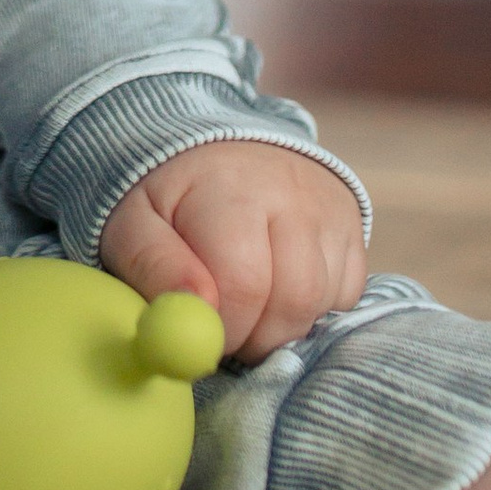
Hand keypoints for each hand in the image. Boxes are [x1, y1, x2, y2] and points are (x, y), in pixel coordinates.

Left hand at [100, 141, 367, 362]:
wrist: (219, 152)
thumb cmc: (171, 200)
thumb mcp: (136, 224)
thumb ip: (153, 267)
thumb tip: (196, 312)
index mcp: (230, 189)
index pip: (242, 283)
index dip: (220, 327)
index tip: (199, 332)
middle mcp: (292, 193)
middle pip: (294, 298)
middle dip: (256, 337)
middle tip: (227, 333)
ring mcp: (329, 210)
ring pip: (321, 302)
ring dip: (282, 326)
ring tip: (248, 308)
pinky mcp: (353, 227)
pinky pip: (346, 296)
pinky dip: (313, 312)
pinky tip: (278, 292)